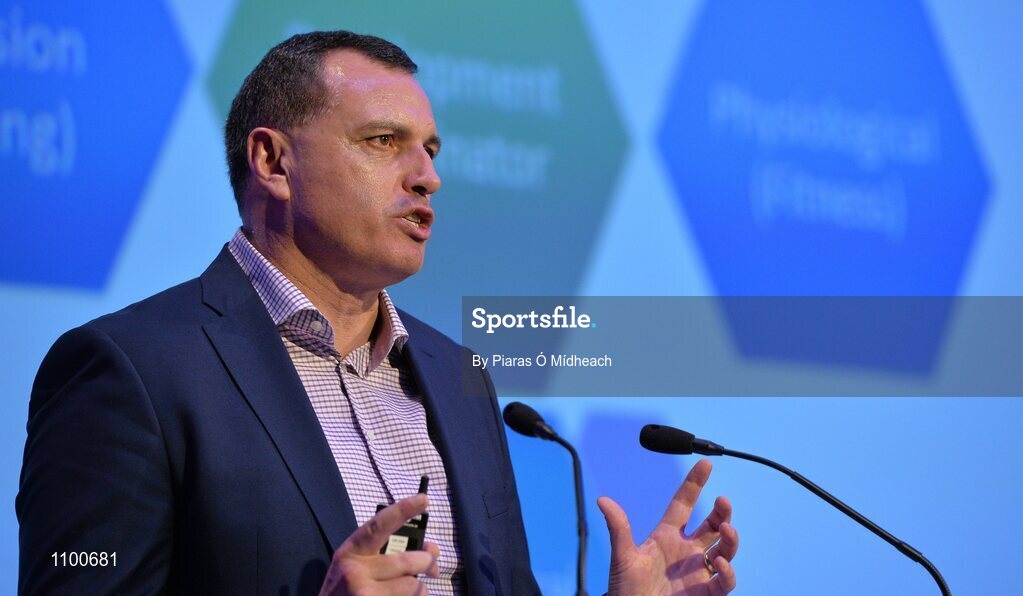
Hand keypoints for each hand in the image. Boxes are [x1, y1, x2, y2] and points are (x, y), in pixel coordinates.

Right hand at [319, 493, 440, 594]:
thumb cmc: (347, 591)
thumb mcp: (359, 566)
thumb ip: (390, 553)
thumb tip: (432, 549)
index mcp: (351, 552)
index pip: (379, 526)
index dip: (402, 510)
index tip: (423, 499)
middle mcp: (355, 572)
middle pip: (408, 561)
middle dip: (427, 563)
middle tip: (432, 567)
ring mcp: (365, 594)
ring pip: (413, 586)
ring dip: (419, 588)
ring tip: (406, 590)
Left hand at [599, 459, 737, 595]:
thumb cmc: (626, 590)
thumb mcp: (622, 558)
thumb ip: (618, 529)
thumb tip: (602, 500)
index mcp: (666, 536)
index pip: (684, 503)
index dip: (695, 483)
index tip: (706, 463)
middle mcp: (686, 551)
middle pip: (712, 525)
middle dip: (722, 512)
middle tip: (723, 501)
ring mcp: (698, 571)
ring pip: (724, 549)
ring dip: (730, 539)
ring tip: (728, 529)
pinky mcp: (706, 594)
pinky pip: (724, 581)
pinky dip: (727, 573)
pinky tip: (720, 564)